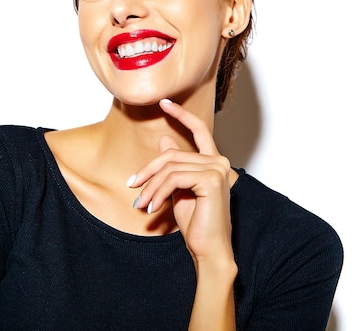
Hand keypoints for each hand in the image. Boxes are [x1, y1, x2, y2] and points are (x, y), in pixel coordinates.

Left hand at [128, 99, 233, 263]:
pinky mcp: (211, 179)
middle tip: (132, 186)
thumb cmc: (195, 222)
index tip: (163, 102)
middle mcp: (219, 162)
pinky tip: (153, 207)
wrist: (207, 248)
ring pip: (170, 167)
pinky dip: (158, 192)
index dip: (181, 115)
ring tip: (141, 203)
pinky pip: (174, 178)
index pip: (199, 130)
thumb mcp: (177, 190)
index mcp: (213, 162)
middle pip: (172, 154)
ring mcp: (217, 169)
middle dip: (148, 170)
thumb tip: (163, 139)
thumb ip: (173, 166)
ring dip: (151, 186)